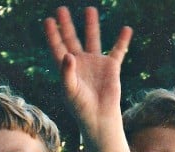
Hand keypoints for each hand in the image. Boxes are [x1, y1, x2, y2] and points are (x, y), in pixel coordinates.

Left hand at [44, 6, 132, 126]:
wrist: (99, 117)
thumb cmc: (80, 107)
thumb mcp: (70, 90)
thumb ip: (67, 73)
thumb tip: (68, 54)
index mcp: (67, 68)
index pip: (58, 47)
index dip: (53, 34)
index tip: (48, 20)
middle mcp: (80, 63)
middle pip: (72, 39)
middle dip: (67, 24)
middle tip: (61, 9)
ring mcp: (96, 63)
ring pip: (93, 39)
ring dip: (91, 25)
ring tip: (89, 10)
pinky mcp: (111, 67)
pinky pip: (118, 50)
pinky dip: (122, 41)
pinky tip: (126, 29)